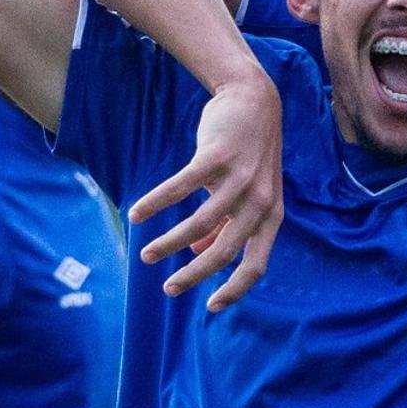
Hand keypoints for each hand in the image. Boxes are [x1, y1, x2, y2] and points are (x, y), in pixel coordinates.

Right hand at [129, 74, 283, 311]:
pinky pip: (181, 188)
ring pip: (199, 224)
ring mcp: (240, 179)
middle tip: (167, 289)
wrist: (253, 100)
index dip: (234, 290)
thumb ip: (228, 223)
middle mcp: (259, 201)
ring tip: (146, 254)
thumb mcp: (248, 192)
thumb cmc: (248, 153)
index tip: (209, 306)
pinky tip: (136, 214)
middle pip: (224, 252)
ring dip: (169, 243)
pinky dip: (156, 203)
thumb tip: (199, 253)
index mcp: (271, 216)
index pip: (256, 264)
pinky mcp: (216, 157)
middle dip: (192, 275)